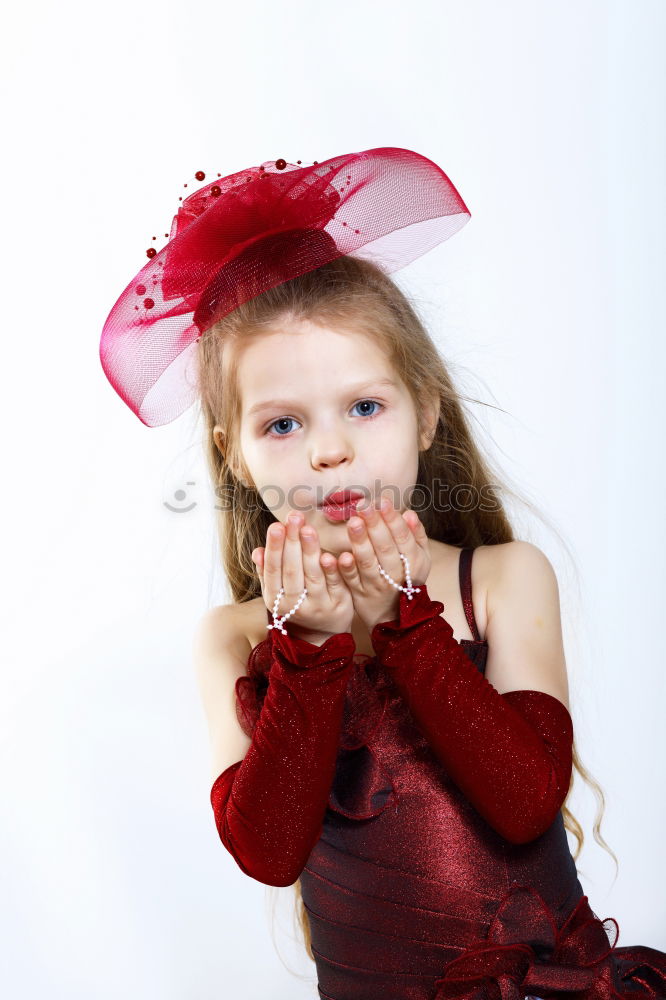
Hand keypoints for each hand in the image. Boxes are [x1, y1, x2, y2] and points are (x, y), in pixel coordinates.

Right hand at [251, 511, 354, 640]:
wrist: (325, 632)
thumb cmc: (299, 602)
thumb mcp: (279, 591)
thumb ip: (267, 571)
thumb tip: (256, 551)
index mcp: (276, 600)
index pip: (273, 570)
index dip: (274, 548)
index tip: (276, 525)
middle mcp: (294, 605)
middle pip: (291, 571)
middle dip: (291, 543)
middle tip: (293, 517)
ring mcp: (318, 606)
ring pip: (312, 576)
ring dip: (310, 551)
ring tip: (308, 528)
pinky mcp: (339, 604)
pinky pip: (334, 585)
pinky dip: (331, 570)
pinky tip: (329, 554)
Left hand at [336, 497, 431, 631]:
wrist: (394, 617)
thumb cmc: (406, 578)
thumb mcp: (420, 558)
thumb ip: (416, 535)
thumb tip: (410, 513)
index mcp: (413, 562)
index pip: (403, 538)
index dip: (393, 519)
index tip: (382, 501)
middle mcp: (396, 574)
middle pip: (385, 548)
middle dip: (375, 525)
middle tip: (364, 506)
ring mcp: (376, 585)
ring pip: (368, 562)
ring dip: (360, 542)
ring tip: (353, 522)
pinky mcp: (359, 593)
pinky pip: (352, 580)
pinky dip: (346, 569)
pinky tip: (340, 555)